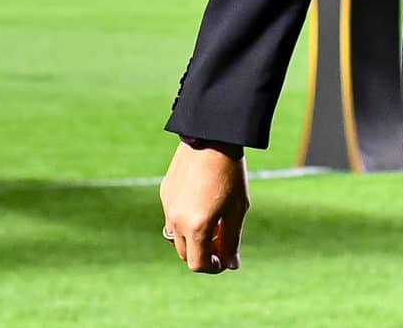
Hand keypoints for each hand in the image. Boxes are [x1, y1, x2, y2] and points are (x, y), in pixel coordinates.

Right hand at [159, 138, 248, 273]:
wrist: (211, 136)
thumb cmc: (230, 172)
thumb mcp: (237, 208)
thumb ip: (232, 239)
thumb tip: (231, 265)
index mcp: (195, 227)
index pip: (197, 264)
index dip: (213, 266)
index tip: (226, 259)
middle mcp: (176, 220)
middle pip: (186, 252)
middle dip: (204, 251)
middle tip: (223, 238)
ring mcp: (167, 206)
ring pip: (177, 235)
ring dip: (193, 236)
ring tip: (214, 219)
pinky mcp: (164, 192)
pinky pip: (173, 214)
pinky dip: (186, 218)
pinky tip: (204, 200)